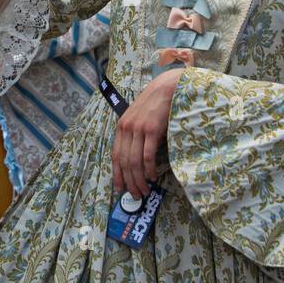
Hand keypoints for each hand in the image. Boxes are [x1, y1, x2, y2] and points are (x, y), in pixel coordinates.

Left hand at [112, 68, 183, 200]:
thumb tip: (136, 160)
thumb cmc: (156, 105)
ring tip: (144, 190)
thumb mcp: (139, 118)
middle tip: (136, 195)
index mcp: (121, 127)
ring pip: (135, 161)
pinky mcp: (151, 130)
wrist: (168, 87)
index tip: (120, 188)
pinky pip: (147, 155)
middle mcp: (126, 128)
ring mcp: (138, 129)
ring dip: (139, 179)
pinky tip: (152, 176)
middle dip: (129, 181)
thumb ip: (135, 135)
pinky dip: (149, 169)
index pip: (115, 156)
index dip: (117, 174)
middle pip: (124, 162)